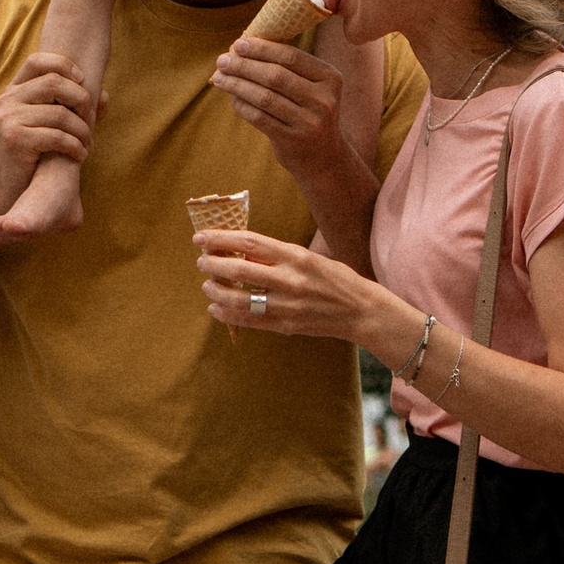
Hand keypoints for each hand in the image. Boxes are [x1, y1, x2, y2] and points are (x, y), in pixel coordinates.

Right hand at [0, 48, 96, 234]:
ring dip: (83, 131)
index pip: (37, 61)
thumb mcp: (51, 126)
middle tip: (91, 123)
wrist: (11, 189)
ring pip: (61, 113)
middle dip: (82, 101)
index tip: (82, 81)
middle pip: (54, 83)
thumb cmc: (36, 154)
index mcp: (12, 91)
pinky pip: (57, 136)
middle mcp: (6, 100)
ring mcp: (8, 119)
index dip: (63, 65)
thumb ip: (74, 109)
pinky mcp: (15, 139)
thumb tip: (105, 96)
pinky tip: (80, 155)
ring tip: (87, 145)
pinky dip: (75, 146)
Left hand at [193, 228, 371, 342]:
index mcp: (296, 256)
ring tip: (208, 286)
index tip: (201, 237)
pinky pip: (249, 322)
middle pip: (240, 271)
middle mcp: (290, 280)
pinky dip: (228, 315)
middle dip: (214, 265)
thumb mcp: (309, 257)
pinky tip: (216, 309)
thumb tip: (241, 252)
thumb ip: (278, 256)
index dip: (221, 239)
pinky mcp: (286, 326)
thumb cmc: (336, 279)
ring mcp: (287, 305)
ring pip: (239, 300)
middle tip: (202, 262)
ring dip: (217, 292)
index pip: (250, 243)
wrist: (362, 311)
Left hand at [210, 26, 345, 176]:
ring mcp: (308, 121)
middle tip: (222, 60)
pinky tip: (233, 98)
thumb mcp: (313, 88)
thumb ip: (289, 68)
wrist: (324, 157)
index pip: (291, 56)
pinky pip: (259, 117)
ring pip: (264, 97)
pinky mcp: (292, 140)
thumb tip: (244, 48)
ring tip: (219, 77)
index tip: (239, 44)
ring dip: (237, 85)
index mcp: (330, 78)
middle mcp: (323, 99)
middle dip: (244, 66)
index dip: (262, 49)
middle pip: (275, 75)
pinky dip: (242, 106)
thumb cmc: (310, 112)